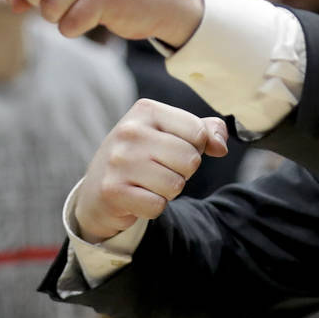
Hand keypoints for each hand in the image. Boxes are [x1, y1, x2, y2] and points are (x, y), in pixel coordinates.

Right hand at [75, 99, 228, 241]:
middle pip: (190, 160)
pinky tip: (137, 197)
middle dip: (182, 172)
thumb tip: (221, 146)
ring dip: (168, 191)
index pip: (198, 132)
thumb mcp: (170, 134)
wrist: (97, 190)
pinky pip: (158, 206)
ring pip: (176, 185)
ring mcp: (118, 161)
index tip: (172, 151)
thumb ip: (204, 131)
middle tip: (159, 170)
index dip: (195, 148)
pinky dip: (153, 207)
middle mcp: (129, 131)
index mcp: (146, 110)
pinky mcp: (112, 190)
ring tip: (147, 183)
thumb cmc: (142, 158)